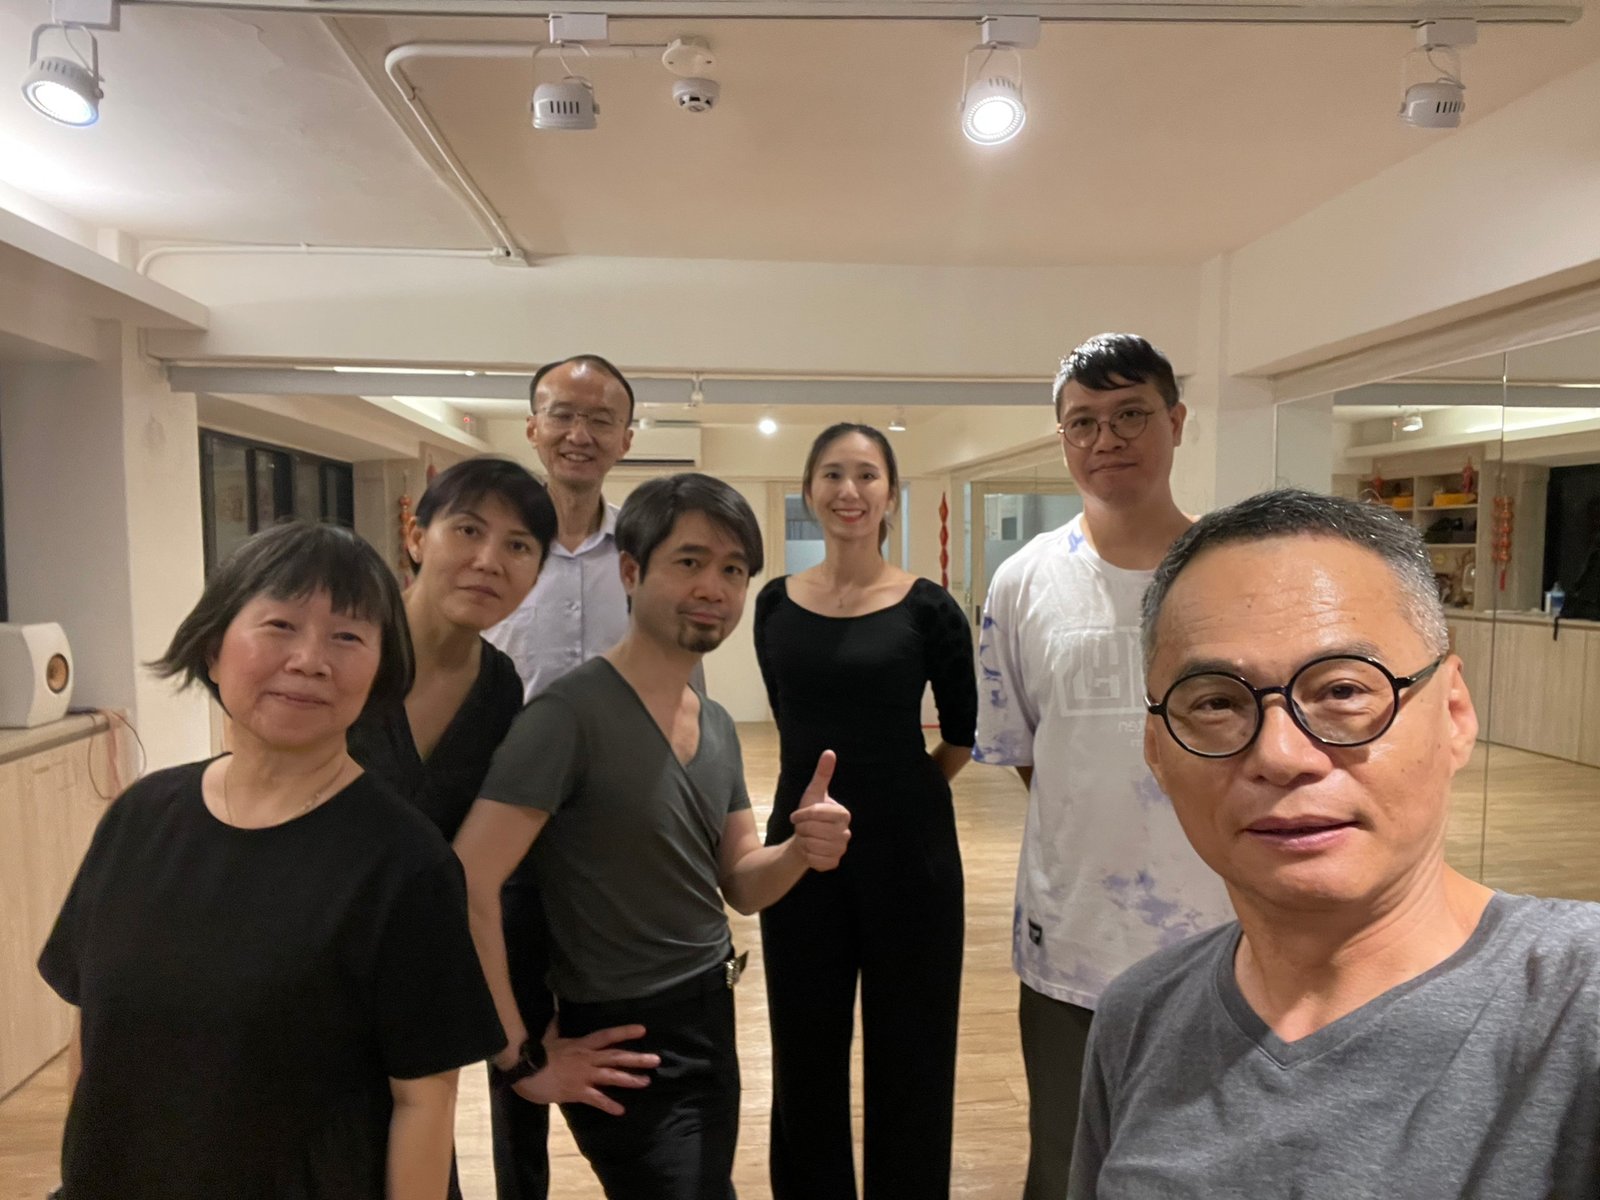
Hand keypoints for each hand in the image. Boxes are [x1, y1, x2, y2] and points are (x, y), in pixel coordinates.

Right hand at [513, 1019, 659, 1114]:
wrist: (524, 1070)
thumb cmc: (536, 1054)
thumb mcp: (548, 1037)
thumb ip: (556, 1026)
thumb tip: (557, 1012)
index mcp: (582, 1044)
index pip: (607, 1035)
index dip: (625, 1032)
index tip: (643, 1029)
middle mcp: (587, 1059)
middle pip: (616, 1056)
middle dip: (637, 1058)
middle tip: (656, 1060)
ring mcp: (583, 1075)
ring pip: (611, 1076)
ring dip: (630, 1079)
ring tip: (646, 1082)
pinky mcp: (577, 1092)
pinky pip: (596, 1099)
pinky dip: (608, 1105)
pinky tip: (620, 1111)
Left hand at [789, 749, 850, 871]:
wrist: (806, 839)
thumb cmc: (810, 815)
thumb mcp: (813, 793)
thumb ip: (822, 774)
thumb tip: (829, 752)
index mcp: (843, 814)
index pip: (818, 813)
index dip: (803, 814)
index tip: (795, 815)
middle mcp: (846, 832)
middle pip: (815, 830)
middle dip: (802, 829)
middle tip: (801, 828)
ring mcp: (841, 849)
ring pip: (814, 846)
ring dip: (803, 842)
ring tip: (805, 838)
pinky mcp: (834, 863)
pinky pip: (816, 860)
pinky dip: (807, 856)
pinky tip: (809, 850)